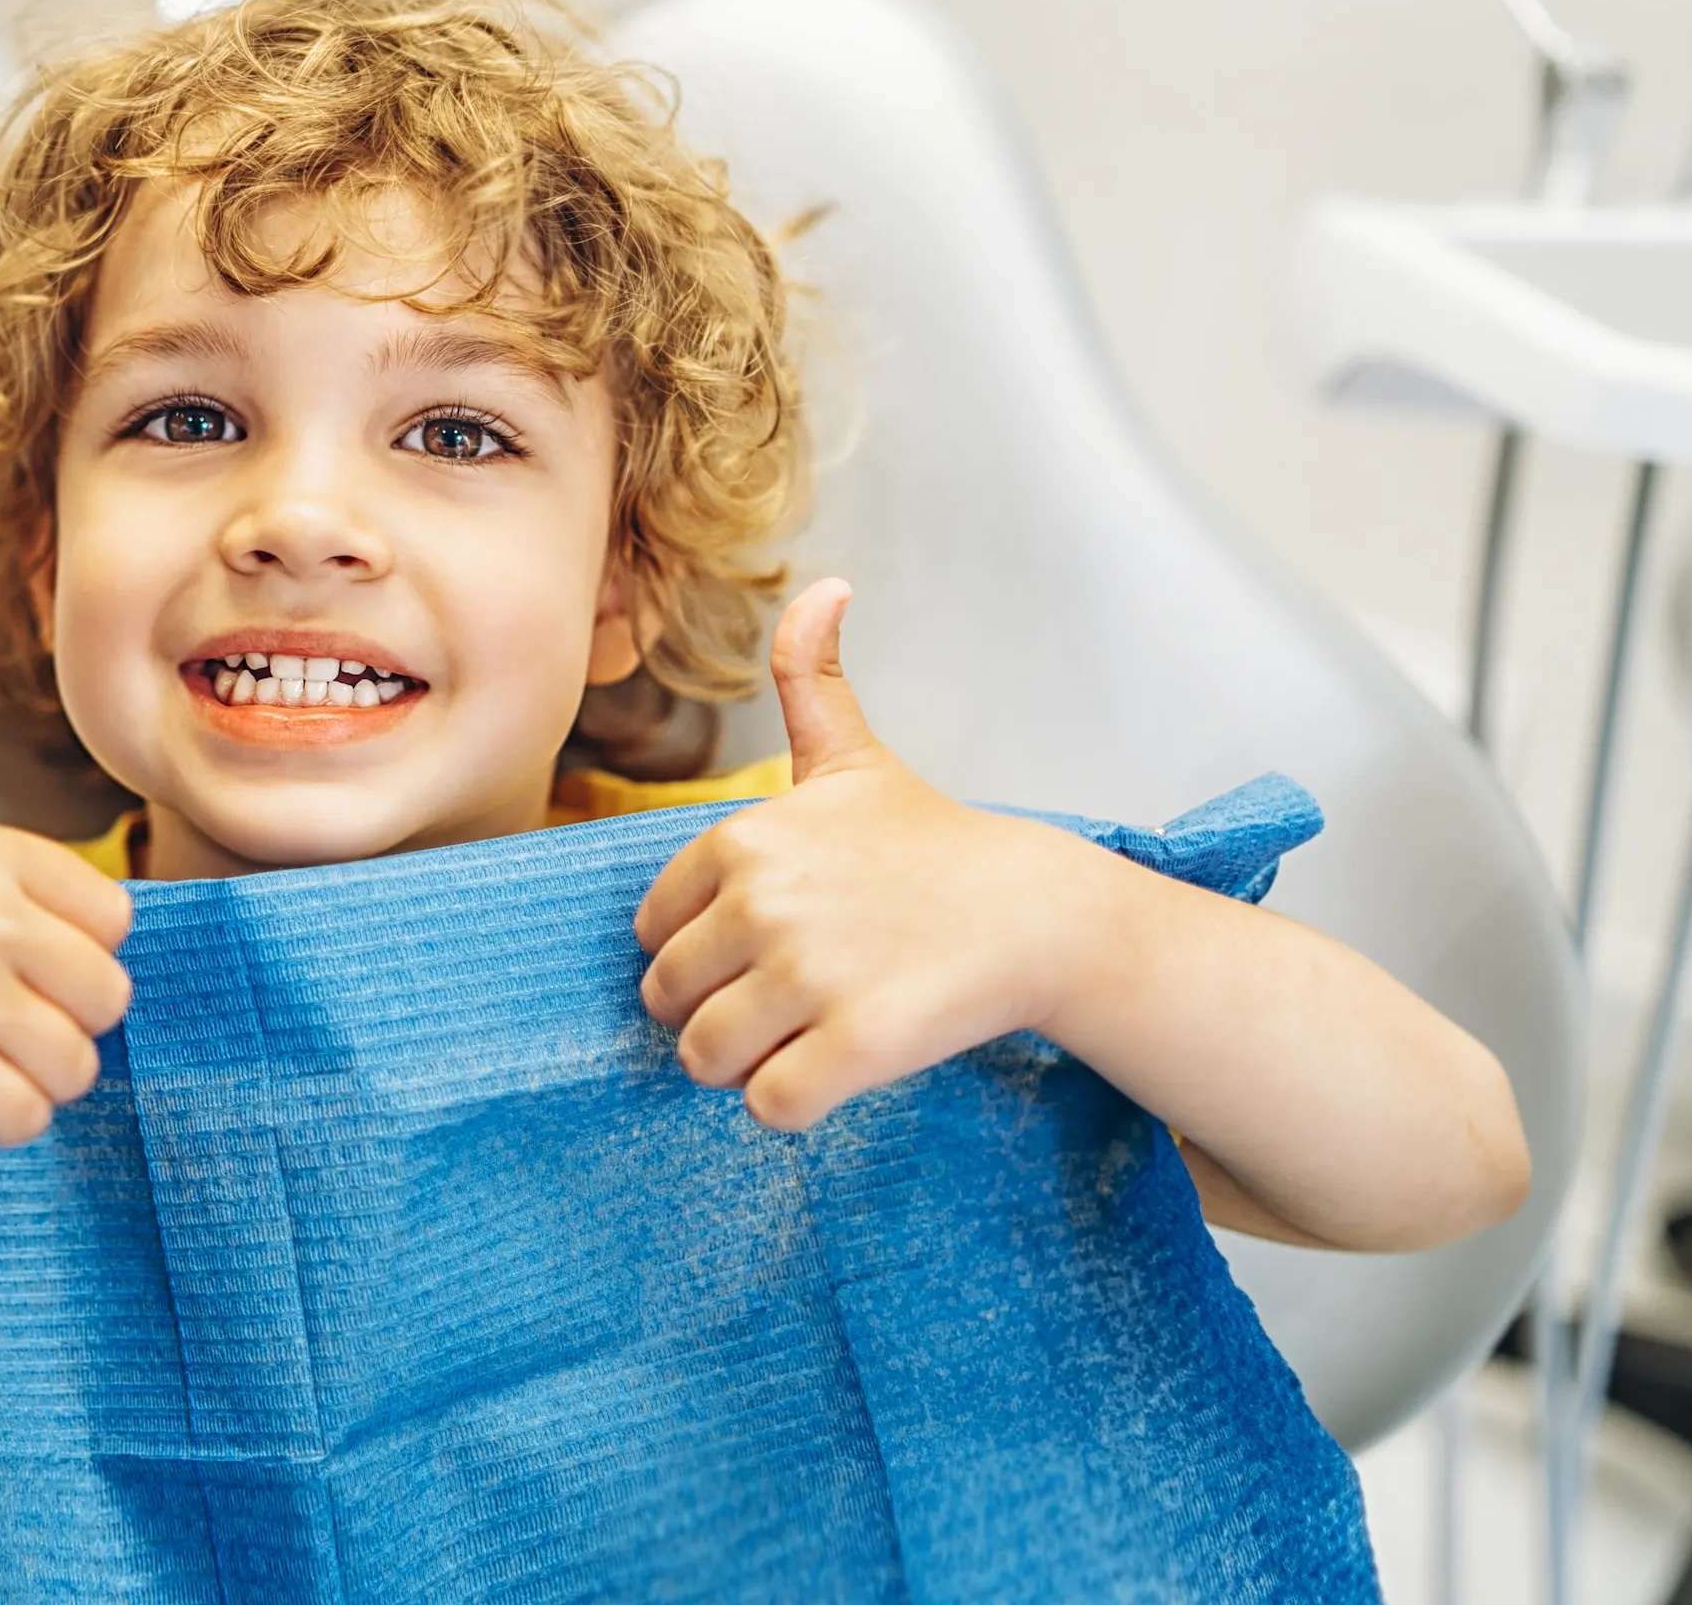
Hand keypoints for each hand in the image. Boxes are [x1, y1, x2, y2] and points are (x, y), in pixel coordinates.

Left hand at [634, 581, 1129, 1130]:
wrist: (1038, 912)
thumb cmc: (932, 845)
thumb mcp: (856, 757)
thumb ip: (810, 678)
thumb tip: (824, 585)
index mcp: (742, 840)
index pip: (653, 933)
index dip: (699, 954)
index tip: (762, 948)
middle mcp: (764, 903)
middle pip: (670, 1002)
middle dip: (715, 1015)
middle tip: (787, 1002)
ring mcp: (809, 974)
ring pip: (706, 1060)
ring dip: (746, 1066)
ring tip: (806, 1036)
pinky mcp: (856, 1043)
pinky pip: (769, 1107)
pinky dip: (791, 1106)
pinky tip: (835, 1071)